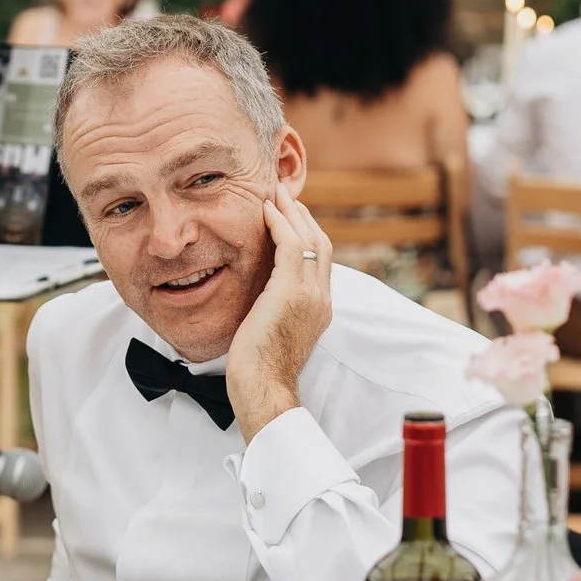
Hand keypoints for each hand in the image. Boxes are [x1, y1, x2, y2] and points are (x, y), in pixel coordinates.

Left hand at [226, 196, 333, 440]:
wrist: (263, 387)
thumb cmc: (258, 368)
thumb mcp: (272, 330)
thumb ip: (275, 308)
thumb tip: (260, 295)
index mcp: (320, 308)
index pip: (320, 260)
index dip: (306, 234)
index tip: (289, 216)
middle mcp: (322, 298)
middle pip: (321, 243)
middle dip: (303, 216)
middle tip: (284, 194)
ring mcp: (310, 294)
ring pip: (309, 239)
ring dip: (291, 212)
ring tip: (275, 193)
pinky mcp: (291, 292)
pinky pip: (291, 246)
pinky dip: (279, 224)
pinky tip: (266, 211)